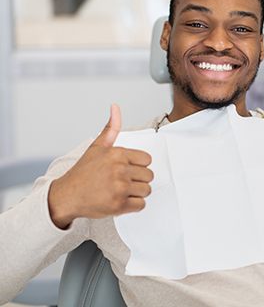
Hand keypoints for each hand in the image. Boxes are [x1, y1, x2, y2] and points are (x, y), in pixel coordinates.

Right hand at [48, 104, 152, 228]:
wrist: (66, 195)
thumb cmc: (83, 172)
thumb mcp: (96, 146)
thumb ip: (111, 128)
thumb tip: (115, 107)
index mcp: (117, 154)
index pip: (147, 160)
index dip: (138, 165)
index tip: (127, 169)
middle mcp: (119, 170)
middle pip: (149, 176)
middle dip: (138, 179)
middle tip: (123, 181)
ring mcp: (119, 188)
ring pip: (146, 190)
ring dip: (137, 193)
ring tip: (122, 191)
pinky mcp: (118, 205)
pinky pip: (141, 205)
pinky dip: (133, 205)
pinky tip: (121, 200)